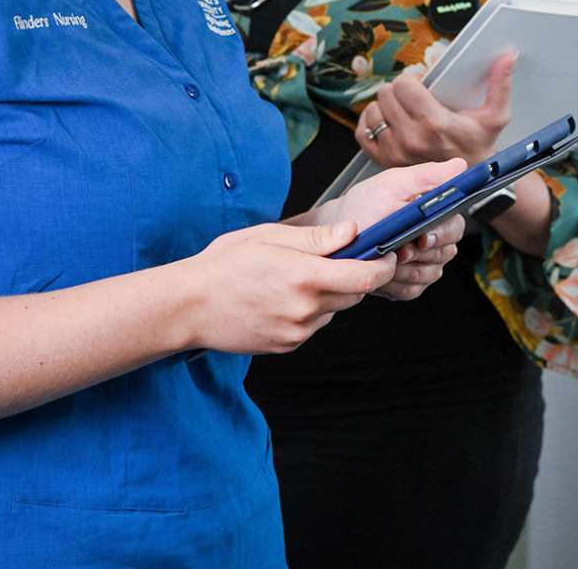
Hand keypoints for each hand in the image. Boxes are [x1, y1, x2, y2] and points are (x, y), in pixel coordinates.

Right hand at [185, 221, 396, 355]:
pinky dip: (311, 309)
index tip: (386, 254)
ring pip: (334, 310)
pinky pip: (314, 324)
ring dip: (330, 293)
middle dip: (356, 276)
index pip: (365, 277)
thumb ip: (316, 238)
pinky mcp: (288, 345)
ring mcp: (297, 332)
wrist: (191, 306)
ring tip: (297, 276)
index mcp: (304, 277)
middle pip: (355, 295)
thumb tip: (353, 232)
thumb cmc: (225, 263)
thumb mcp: (269, 237)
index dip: (383, 265)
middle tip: (338, 257)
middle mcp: (306, 309)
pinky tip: (283, 295)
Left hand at [327, 158, 466, 301]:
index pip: (455, 227)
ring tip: (385, 256)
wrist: (337, 232)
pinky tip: (381, 269)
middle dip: (420, 252)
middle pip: (445, 253)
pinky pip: (411, 290)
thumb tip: (459, 166)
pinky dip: (394, 282)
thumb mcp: (392, 184)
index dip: (441, 234)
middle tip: (398, 248)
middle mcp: (435, 241)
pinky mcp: (409, 286)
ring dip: (405, 267)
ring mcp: (424, 265)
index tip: (422, 236)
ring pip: (429, 274)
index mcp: (435, 214)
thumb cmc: (364, 205)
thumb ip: (426, 176)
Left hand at [356, 51, 515, 167]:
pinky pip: (362, 133)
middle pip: (386, 94)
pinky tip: (384, 120)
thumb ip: (500, 85)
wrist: (468, 182)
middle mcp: (411, 139)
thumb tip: (508, 56)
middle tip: (411, 97)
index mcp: (435, 124)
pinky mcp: (383, 161)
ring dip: (384, 106)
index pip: (403, 85)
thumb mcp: (495, 116)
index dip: (411, 79)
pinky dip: (370, 123)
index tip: (420, 84)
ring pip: (373, 111)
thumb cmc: (479, 146)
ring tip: (400, 109)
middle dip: (398, 90)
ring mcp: (394, 152)